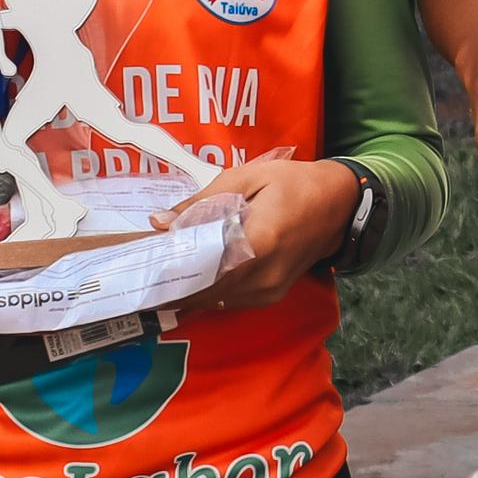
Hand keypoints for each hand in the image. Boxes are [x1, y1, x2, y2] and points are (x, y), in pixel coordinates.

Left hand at [159, 156, 361, 310]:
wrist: (339, 204)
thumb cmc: (294, 182)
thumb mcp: (247, 177)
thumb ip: (203, 202)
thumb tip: (160, 222)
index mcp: (258, 242)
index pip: (203, 266)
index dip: (170, 271)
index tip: (140, 268)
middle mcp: (264, 275)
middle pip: (205, 290)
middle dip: (171, 286)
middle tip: (138, 279)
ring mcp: (269, 290)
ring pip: (216, 299)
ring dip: (186, 292)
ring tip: (155, 281)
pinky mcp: (271, 296)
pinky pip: (231, 299)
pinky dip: (207, 292)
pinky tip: (187, 282)